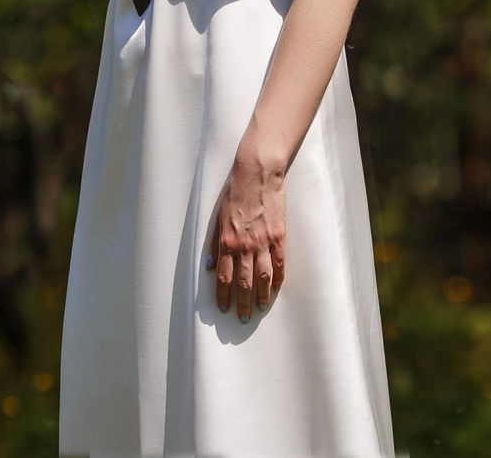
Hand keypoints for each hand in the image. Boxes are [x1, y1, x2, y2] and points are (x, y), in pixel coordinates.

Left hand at [205, 142, 285, 321]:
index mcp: (227, 241)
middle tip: (243, 318)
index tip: (224, 307)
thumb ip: (214, 244)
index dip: (224, 294)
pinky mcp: (279, 236)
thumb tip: (211, 266)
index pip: (224, 276)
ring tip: (260, 308)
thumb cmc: (234, 192)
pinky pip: (279, 263)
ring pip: (263, 277)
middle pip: (244, 282)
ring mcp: (264, 242)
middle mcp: (245, 245)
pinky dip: (278, 277)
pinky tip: (277, 287)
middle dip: (243, 303)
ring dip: (262, 296)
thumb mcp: (217, 217)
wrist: (256, 173)